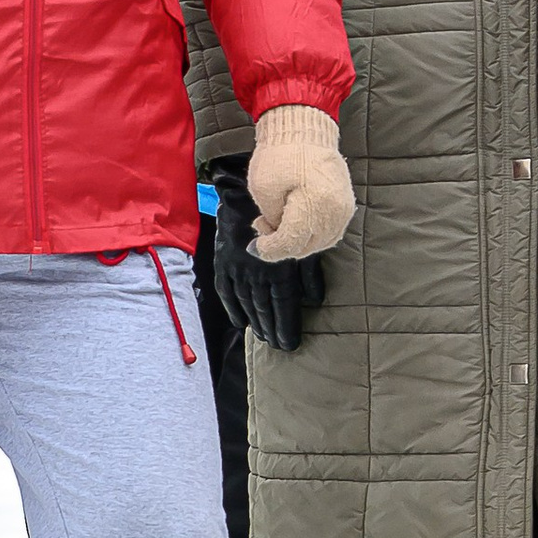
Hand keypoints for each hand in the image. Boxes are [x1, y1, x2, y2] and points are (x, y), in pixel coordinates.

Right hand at [210, 163, 321, 352]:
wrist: (247, 191)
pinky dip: (233, 308)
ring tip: (262, 337)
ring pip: (247, 304)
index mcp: (279, 268)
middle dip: (271, 330)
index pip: (284, 306)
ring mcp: (237, 268)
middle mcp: (257, 272)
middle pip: (265, 309)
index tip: (290, 344)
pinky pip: (226, 291)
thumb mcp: (304, 239)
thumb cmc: (284, 213)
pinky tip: (240, 322)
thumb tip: (315, 299)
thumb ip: (309, 271)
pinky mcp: (222, 262)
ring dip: (255, 323)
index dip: (286, 327)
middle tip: (277, 346)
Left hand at [249, 102, 354, 261]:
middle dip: (281, 245)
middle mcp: (335, 210)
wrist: (305, 128)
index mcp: (315, 203)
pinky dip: (310, 235)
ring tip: (276, 222)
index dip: (270, 249)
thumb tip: (275, 235)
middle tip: (262, 228)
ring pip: (318, 243)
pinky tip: (294, 222)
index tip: (254, 246)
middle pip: (307, 246)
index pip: (292, 241)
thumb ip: (271, 218)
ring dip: (296, 241)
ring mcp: (344, 208)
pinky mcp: (346, 205)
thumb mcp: (263, 187)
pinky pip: (328, 232)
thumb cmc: (282, 153)